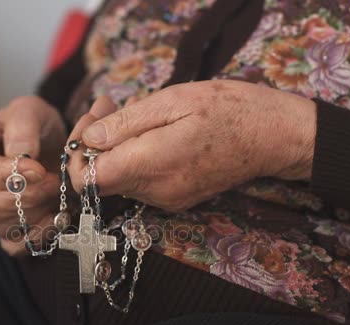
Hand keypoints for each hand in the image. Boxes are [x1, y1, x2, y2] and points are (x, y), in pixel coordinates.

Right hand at [0, 96, 65, 254]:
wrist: (52, 142)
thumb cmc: (35, 124)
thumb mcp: (29, 110)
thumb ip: (23, 127)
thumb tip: (21, 155)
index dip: (9, 174)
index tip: (39, 169)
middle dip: (25, 197)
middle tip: (54, 183)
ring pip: (0, 226)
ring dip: (35, 214)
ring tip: (58, 194)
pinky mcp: (6, 227)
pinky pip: (15, 244)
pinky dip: (38, 235)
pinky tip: (56, 216)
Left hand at [67, 80, 315, 211]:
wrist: (273, 137)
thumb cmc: (228, 110)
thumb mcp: (173, 101)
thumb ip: (125, 124)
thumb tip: (88, 140)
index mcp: (151, 165)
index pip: (87, 181)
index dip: (76, 155)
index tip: (90, 123)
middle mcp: (155, 191)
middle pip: (100, 180)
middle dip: (93, 144)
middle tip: (106, 106)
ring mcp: (167, 199)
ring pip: (119, 180)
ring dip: (113, 149)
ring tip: (127, 112)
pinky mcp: (177, 199)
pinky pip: (140, 182)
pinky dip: (133, 159)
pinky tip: (146, 132)